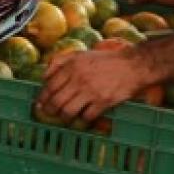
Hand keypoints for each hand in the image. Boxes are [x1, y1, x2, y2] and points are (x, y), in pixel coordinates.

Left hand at [37, 49, 152, 122]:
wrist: (132, 64)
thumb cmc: (104, 60)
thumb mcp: (79, 54)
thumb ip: (59, 61)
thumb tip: (44, 76)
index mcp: (71, 66)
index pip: (49, 86)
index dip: (42, 97)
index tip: (40, 104)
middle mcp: (78, 79)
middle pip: (56, 101)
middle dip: (50, 110)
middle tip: (50, 114)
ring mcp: (91, 91)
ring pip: (68, 111)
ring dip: (64, 117)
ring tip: (65, 117)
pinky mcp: (104, 101)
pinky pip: (87, 116)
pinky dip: (83, 119)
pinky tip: (83, 117)